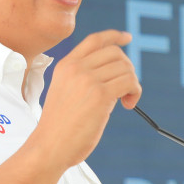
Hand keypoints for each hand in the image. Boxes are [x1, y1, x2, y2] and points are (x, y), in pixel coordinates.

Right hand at [34, 30, 141, 168]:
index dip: (114, 36)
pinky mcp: (100, 95)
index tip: (127, 38)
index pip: (94, 40)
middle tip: (125, 89)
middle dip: (127, 69)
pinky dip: (135, 92)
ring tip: (125, 101)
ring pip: (125, 68)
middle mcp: (76, 68)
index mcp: (66, 65)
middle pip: (115, 53)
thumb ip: (82, 79)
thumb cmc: (59, 128)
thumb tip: (114, 74)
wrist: (49, 146)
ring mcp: (88, 80)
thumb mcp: (64, 92)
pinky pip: (130, 82)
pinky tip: (127, 105)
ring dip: (132, 84)